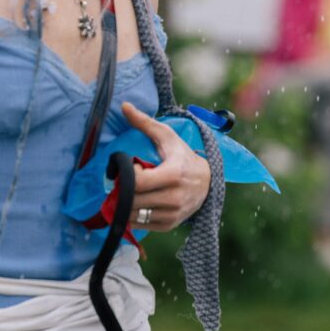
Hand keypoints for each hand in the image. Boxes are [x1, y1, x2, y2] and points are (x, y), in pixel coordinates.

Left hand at [121, 101, 211, 231]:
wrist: (207, 181)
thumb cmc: (181, 155)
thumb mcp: (167, 136)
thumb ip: (145, 122)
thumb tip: (124, 105)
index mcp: (173, 175)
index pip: (138, 182)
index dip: (128, 175)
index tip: (131, 168)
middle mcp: (175, 197)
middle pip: (134, 200)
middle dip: (122, 190)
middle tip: (122, 180)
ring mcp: (173, 214)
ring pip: (134, 215)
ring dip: (125, 204)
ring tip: (128, 191)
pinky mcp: (169, 225)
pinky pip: (141, 225)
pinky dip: (132, 216)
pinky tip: (135, 202)